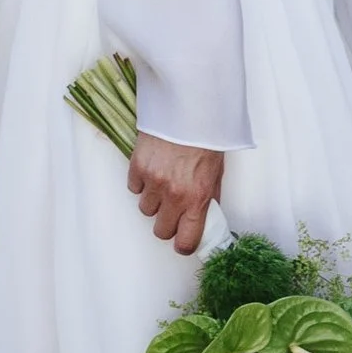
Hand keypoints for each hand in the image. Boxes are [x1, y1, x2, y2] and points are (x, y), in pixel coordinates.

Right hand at [129, 135, 223, 254]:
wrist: (189, 108)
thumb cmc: (206, 138)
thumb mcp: (217, 172)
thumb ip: (209, 197)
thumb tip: (204, 216)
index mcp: (198, 198)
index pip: (187, 240)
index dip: (184, 245)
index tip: (183, 242)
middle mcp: (174, 194)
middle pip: (161, 231)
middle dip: (167, 224)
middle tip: (173, 211)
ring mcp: (153, 181)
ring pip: (146, 210)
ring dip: (154, 201)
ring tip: (164, 181)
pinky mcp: (137, 167)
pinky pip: (134, 188)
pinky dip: (141, 182)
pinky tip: (153, 168)